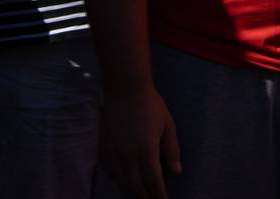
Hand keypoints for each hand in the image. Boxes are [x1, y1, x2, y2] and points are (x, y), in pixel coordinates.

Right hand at [101, 84, 180, 198]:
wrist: (125, 90)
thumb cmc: (151, 105)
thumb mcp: (168, 125)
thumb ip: (172, 150)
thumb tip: (176, 172)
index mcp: (146, 149)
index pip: (153, 180)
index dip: (159, 194)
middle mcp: (128, 155)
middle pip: (135, 186)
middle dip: (145, 196)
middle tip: (153, 198)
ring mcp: (113, 153)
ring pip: (121, 181)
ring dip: (132, 188)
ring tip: (141, 189)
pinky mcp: (104, 149)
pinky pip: (110, 172)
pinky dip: (119, 178)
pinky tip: (126, 177)